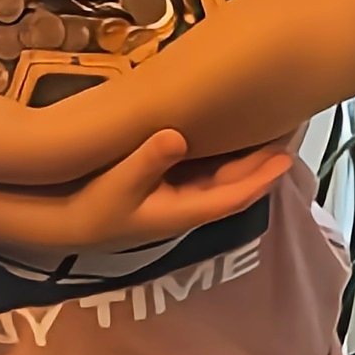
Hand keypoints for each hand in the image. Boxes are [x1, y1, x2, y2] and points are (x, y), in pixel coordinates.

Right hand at [69, 132, 292, 246]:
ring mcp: (175, 199)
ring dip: (243, 160)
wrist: (66, 223)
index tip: (286, 157)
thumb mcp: (118, 183)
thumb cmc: (93, 207)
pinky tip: (224, 137)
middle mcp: (186, 207)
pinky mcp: (162, 189)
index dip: (261, 178)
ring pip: (220, 179)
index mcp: (183, 210)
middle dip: (260, 164)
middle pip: (234, 185)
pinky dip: (219, 156)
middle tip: (287, 134)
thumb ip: (147, 160)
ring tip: (266, 132)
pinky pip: (202, 172)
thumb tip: (176, 136)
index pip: (234, 195)